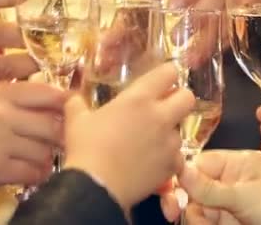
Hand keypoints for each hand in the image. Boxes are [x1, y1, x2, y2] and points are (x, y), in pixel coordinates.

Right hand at [0, 82, 66, 191]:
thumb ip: (20, 99)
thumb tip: (66, 100)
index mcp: (0, 94)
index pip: (46, 93)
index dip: (66, 103)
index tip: (75, 111)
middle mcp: (1, 114)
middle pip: (52, 124)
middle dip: (60, 136)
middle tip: (63, 141)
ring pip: (45, 150)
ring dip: (46, 158)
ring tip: (38, 158)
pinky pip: (34, 171)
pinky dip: (37, 174)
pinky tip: (30, 172)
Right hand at [64, 63, 194, 209]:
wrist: (95, 187)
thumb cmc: (85, 148)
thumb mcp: (76, 120)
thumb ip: (77, 103)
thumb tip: (72, 97)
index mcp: (138, 98)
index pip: (168, 73)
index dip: (167, 75)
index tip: (161, 81)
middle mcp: (160, 116)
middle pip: (188, 97)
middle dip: (180, 99)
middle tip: (166, 107)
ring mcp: (169, 141)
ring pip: (180, 130)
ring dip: (169, 133)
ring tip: (151, 143)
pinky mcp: (172, 165)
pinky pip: (177, 157)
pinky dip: (168, 159)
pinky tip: (152, 163)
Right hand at [171, 150, 260, 224]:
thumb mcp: (245, 195)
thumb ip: (209, 186)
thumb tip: (179, 170)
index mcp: (235, 164)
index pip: (196, 165)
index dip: (179, 180)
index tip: (169, 199)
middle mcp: (231, 182)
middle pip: (193, 192)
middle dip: (191, 207)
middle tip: (188, 218)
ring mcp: (232, 204)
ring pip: (200, 212)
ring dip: (200, 221)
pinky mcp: (234, 221)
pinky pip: (211, 223)